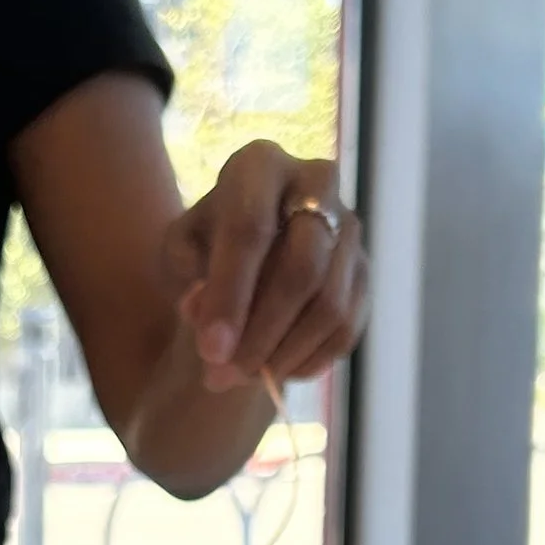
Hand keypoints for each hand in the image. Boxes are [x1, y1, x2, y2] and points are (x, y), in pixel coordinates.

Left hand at [164, 143, 367, 393]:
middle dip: (261, 332)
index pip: (251, 230)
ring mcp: (349, 227)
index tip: (210, 350)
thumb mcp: (180, 252)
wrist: (248, 250)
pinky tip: (276, 372)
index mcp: (260, 165)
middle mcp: (317, 183)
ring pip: (330, 304)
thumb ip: (186, 275)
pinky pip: (347, 327)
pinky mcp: (364, 270)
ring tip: (245, 379)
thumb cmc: (206, 245)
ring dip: (286, 353)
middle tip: (225, 374)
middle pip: (302, 268)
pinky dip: (311, 359)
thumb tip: (202, 311)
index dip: (230, 294)